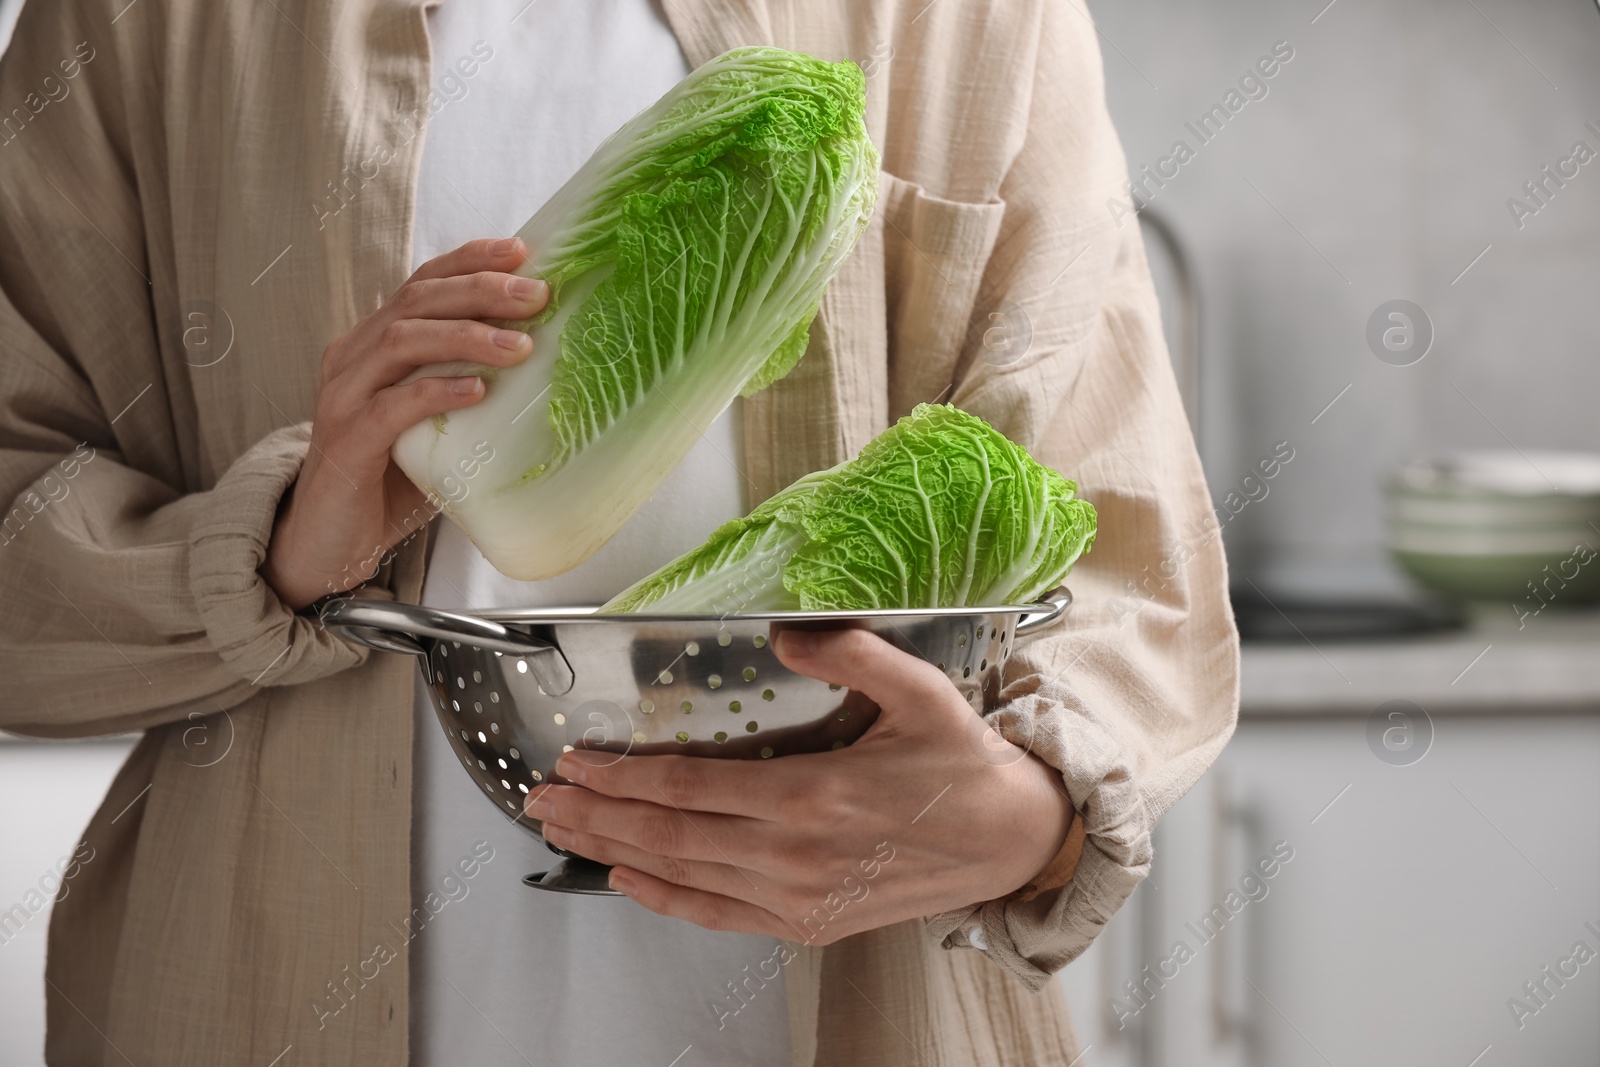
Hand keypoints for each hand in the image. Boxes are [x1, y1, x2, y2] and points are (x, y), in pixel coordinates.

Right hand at [261, 238, 547, 609]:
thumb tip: (546, 366)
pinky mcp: (346, 441)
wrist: (330, 541)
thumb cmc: (390, 479)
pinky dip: (437, 392)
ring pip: (403, 342)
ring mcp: (343, 397)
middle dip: (480, 291)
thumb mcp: (437, 422)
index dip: (469, 260)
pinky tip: (476, 390)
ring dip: (466, 337)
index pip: (422, 283)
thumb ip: (470, 388)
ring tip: (520, 346)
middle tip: (536, 295)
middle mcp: (353, 358)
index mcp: (374, 344)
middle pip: (417, 301)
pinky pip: (392, 405)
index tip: (521, 251)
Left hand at [524, 628, 1074, 943]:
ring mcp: (796, 895)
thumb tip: (787, 634)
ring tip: (562, 832)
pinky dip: (663, 899)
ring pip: (679, 876)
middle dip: (594, 815)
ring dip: (611, 854)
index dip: (620, 777)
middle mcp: (792, 852)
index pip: (686, 787)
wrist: (1008, 842)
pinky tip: (626, 882)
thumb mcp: (918, 691)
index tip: (575, 761)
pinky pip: (716, 914)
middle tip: (541, 797)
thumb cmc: (960, 767)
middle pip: (666, 835)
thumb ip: (851, 654)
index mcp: (810, 791)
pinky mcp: (806, 921)